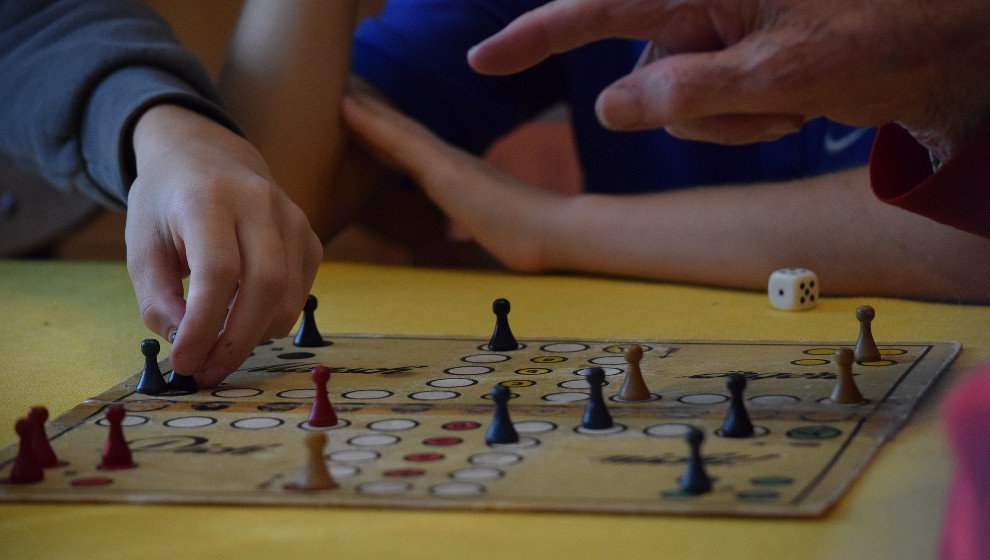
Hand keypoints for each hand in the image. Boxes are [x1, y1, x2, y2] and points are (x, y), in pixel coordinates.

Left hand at [126, 104, 322, 386]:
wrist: (208, 157)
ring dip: (255, 336)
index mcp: (208, 197)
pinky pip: (300, 294)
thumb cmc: (167, 204)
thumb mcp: (141, 245)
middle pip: (264, 285)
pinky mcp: (310, 239)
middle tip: (207, 373)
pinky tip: (243, 322)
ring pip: (288, 296)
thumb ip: (157, 298)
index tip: (184, 362)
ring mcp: (293, 219)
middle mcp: (259, 203)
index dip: (204, 324)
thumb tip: (187, 345)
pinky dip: (273, 321)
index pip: (218, 270)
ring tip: (220, 350)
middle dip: (235, 342)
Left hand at [341, 94, 561, 272]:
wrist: (557, 235)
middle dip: (377, 122)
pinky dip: (373, 123)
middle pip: (406, 138)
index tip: (370, 134)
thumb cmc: (534, 244)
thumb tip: (471, 261)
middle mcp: (455, 165)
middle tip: (347, 103)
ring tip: (340, 96)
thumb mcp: (495, 244)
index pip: (419, 160)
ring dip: (369, 114)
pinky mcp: (445, 169)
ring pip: (398, 132)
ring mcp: (449, 164)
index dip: (393, 144)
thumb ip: (477, 246)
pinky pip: (400, 140)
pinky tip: (348, 108)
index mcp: (464, 182)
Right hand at [468, 0, 989, 158]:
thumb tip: (608, 106)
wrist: (965, 47)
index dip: (534, 36)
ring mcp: (731, 29)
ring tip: (803, 103)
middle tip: (780, 103)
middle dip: (696, 104)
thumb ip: (686, 89)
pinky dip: (750, 121)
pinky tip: (806, 106)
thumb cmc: (895, 32)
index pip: (598, 5)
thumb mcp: (785, 72)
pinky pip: (715, 106)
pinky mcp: (750, 55)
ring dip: (733, 120)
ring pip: (681, 97)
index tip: (483, 61)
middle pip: (647, 65)